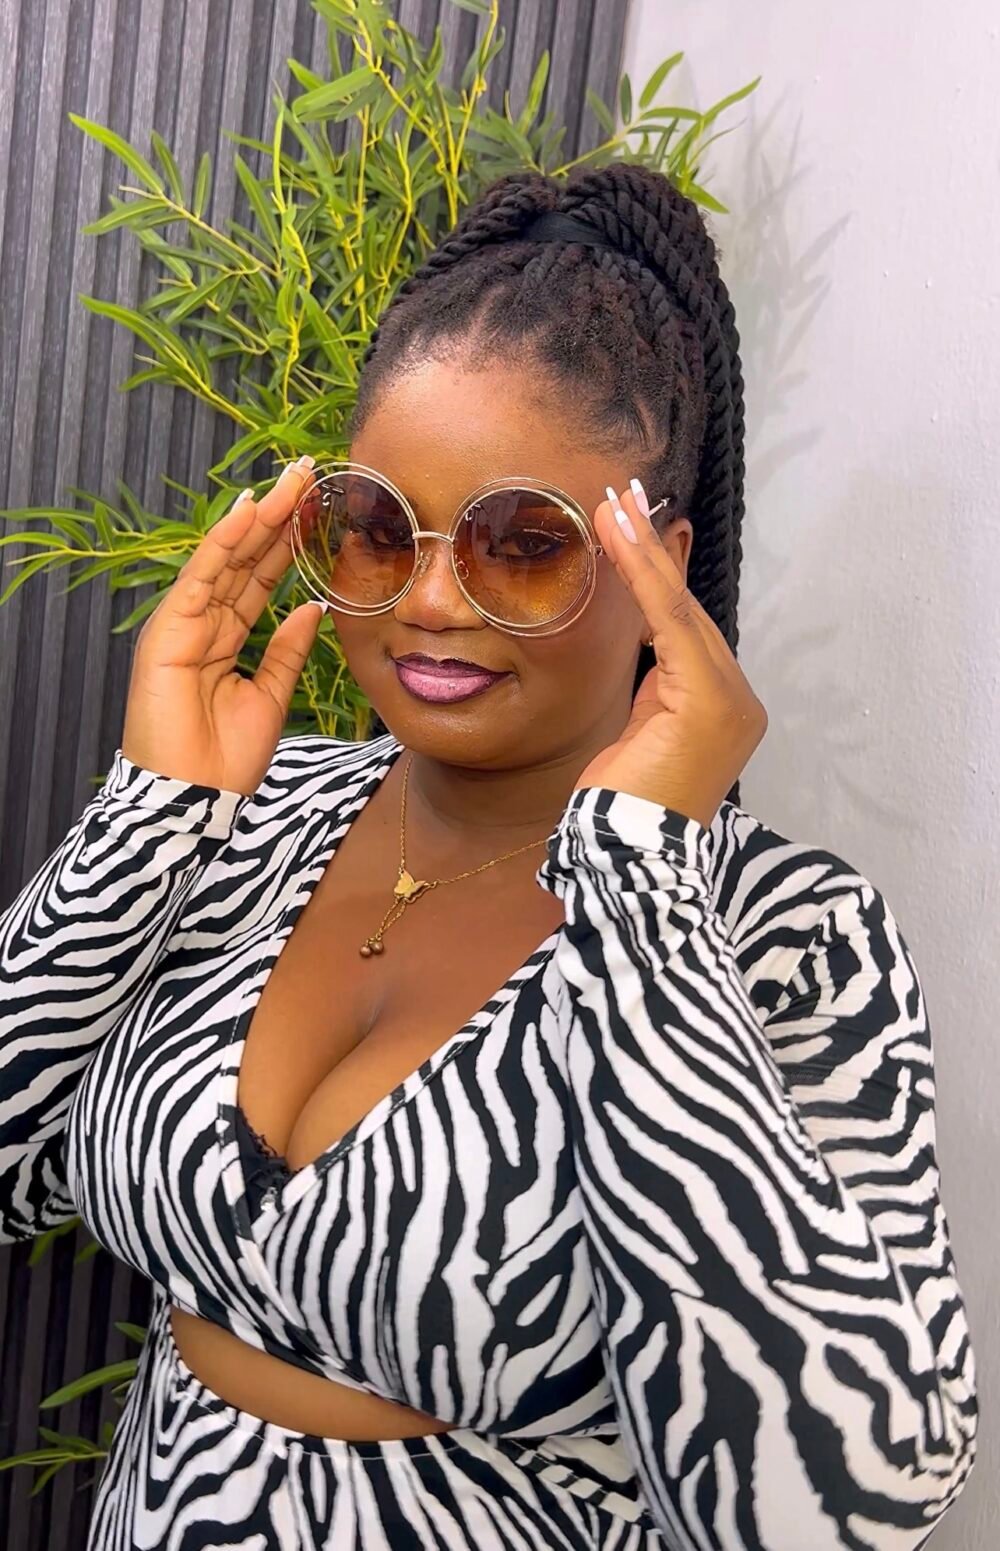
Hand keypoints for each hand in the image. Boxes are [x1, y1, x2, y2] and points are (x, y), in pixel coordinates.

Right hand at [120, 457, 324, 796]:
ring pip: (225, 559)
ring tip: (289, 480)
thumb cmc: (226, 759)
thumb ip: (287, 649)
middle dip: (277, 516)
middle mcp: (201, 624)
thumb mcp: (272, 695)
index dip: (287, 544)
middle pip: (244, 560)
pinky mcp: (167, 631)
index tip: (317, 508)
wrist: (194, 800)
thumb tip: (314, 608)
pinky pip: (201, 578)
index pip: (259, 579)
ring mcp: (182, 625)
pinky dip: (224, 543)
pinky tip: (249, 511)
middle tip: (307, 472)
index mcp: (224, 639)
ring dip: (257, 517)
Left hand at [577, 480, 766, 828]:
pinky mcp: (711, 701)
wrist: (629, 854)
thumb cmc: (623, 806)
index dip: (660, 574)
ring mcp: (731, 701)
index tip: (632, 523)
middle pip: (686, 611)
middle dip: (653, 550)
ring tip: (615, 503)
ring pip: (680, 610)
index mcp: (724, 709)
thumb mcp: (639, 733)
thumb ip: (654, 690)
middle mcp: (738, 700)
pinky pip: (672, 624)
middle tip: (621, 494)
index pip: (685, 628)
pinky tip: (621, 536)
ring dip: (645, 552)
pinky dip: (645, 577)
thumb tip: (646, 642)